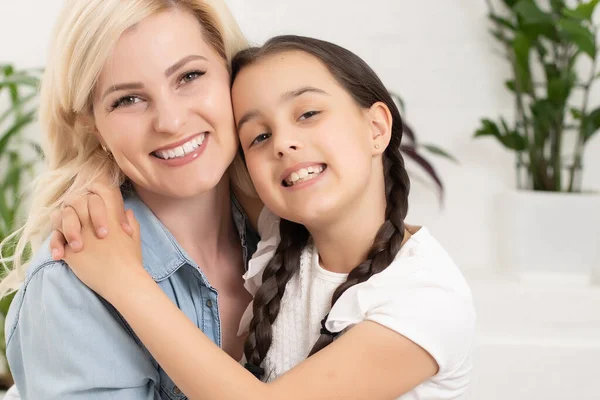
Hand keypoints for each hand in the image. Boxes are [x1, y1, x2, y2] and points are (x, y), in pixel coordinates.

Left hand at [62, 184, 145, 302]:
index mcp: (109, 214)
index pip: (97, 191)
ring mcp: (79, 234)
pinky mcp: (70, 250)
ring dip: (61, 223)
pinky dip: (56, 244)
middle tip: (75, 218)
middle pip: (75, 201)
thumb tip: (127, 212)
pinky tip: (61, 253)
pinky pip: (55, 240)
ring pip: (60, 218)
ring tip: (66, 234)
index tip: (90, 201)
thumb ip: (131, 221)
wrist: (122, 280)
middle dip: (72, 207)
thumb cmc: (131, 260)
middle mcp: (92, 220)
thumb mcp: (135, 236)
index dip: (91, 193)